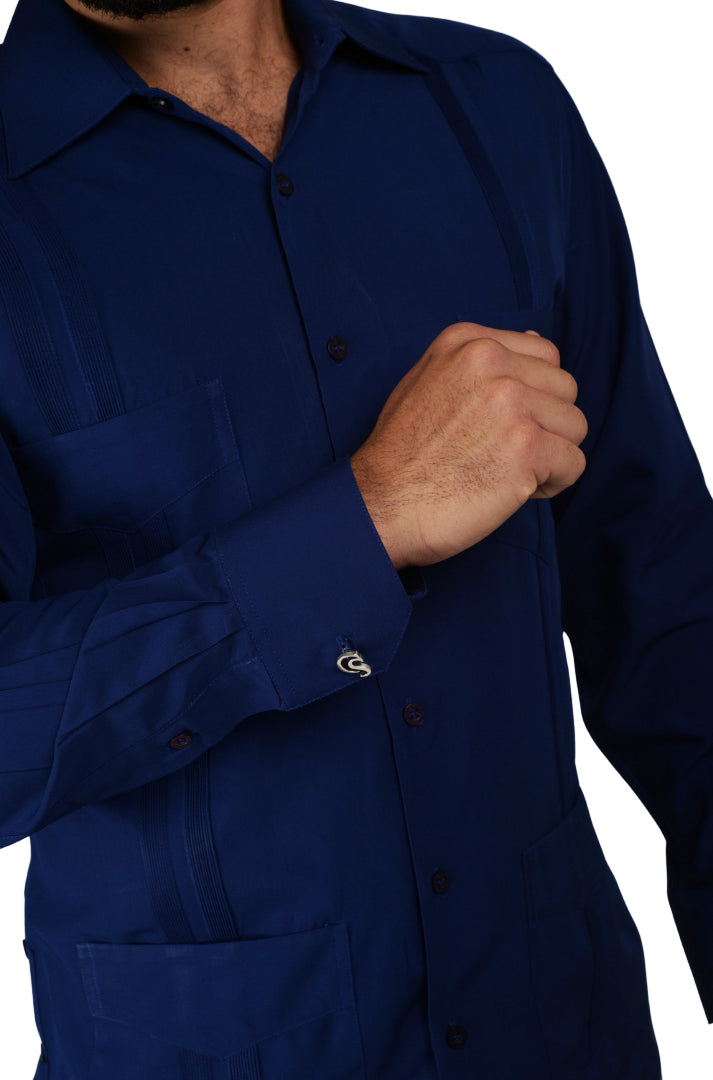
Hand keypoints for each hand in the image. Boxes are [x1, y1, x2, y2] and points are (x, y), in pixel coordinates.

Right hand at [349, 323, 586, 569]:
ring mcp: (511, 403)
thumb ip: (479, 361)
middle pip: (565, 389)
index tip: (501, 425)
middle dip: (545, 425)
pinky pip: (574, 463)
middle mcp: (491, 363)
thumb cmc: (401, 454)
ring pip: (575, 425)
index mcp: (468, 342)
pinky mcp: (526, 447)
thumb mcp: (428, 381)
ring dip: (551, 455)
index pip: (545, 356)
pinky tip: (515, 491)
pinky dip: (552, 484)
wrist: (381, 504)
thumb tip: (538, 341)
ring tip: (508, 472)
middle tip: (504, 453)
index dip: (533, 396)